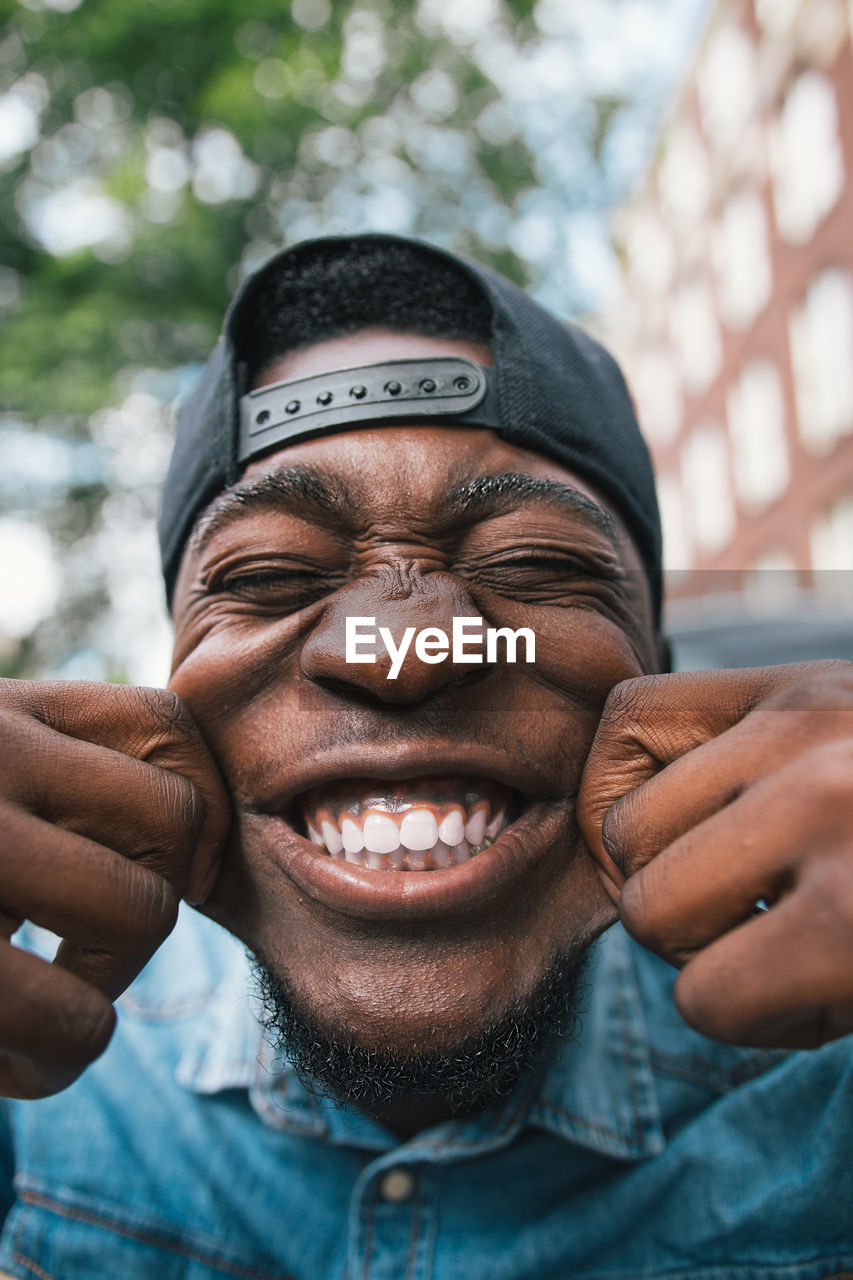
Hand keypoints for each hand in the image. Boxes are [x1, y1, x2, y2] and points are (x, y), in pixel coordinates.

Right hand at [0, 680, 229, 1098]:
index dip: (191, 815)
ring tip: (47, 1006)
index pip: (168, 732)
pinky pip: (61, 1024)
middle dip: (148, 903)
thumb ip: (57, 769)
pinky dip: (53, 1059)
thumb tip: (199, 837)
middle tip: (80, 953)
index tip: (152, 870)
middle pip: (173, 822)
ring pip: (136, 914)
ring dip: (109, 982)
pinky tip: (7, 1059)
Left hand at [577, 661, 852, 1049]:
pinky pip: (706, 996)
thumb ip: (753, 764)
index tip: (673, 849)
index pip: (624, 718)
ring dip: (705, 959)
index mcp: (806, 692)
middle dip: (669, 897)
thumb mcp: (846, 756)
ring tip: (789, 954)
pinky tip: (823, 998)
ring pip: (650, 911)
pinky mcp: (850, 928)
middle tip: (753, 920)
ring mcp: (830, 818)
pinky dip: (752, 1020)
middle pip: (623, 831)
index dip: (615, 802)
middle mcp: (813, 737)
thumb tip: (612, 829)